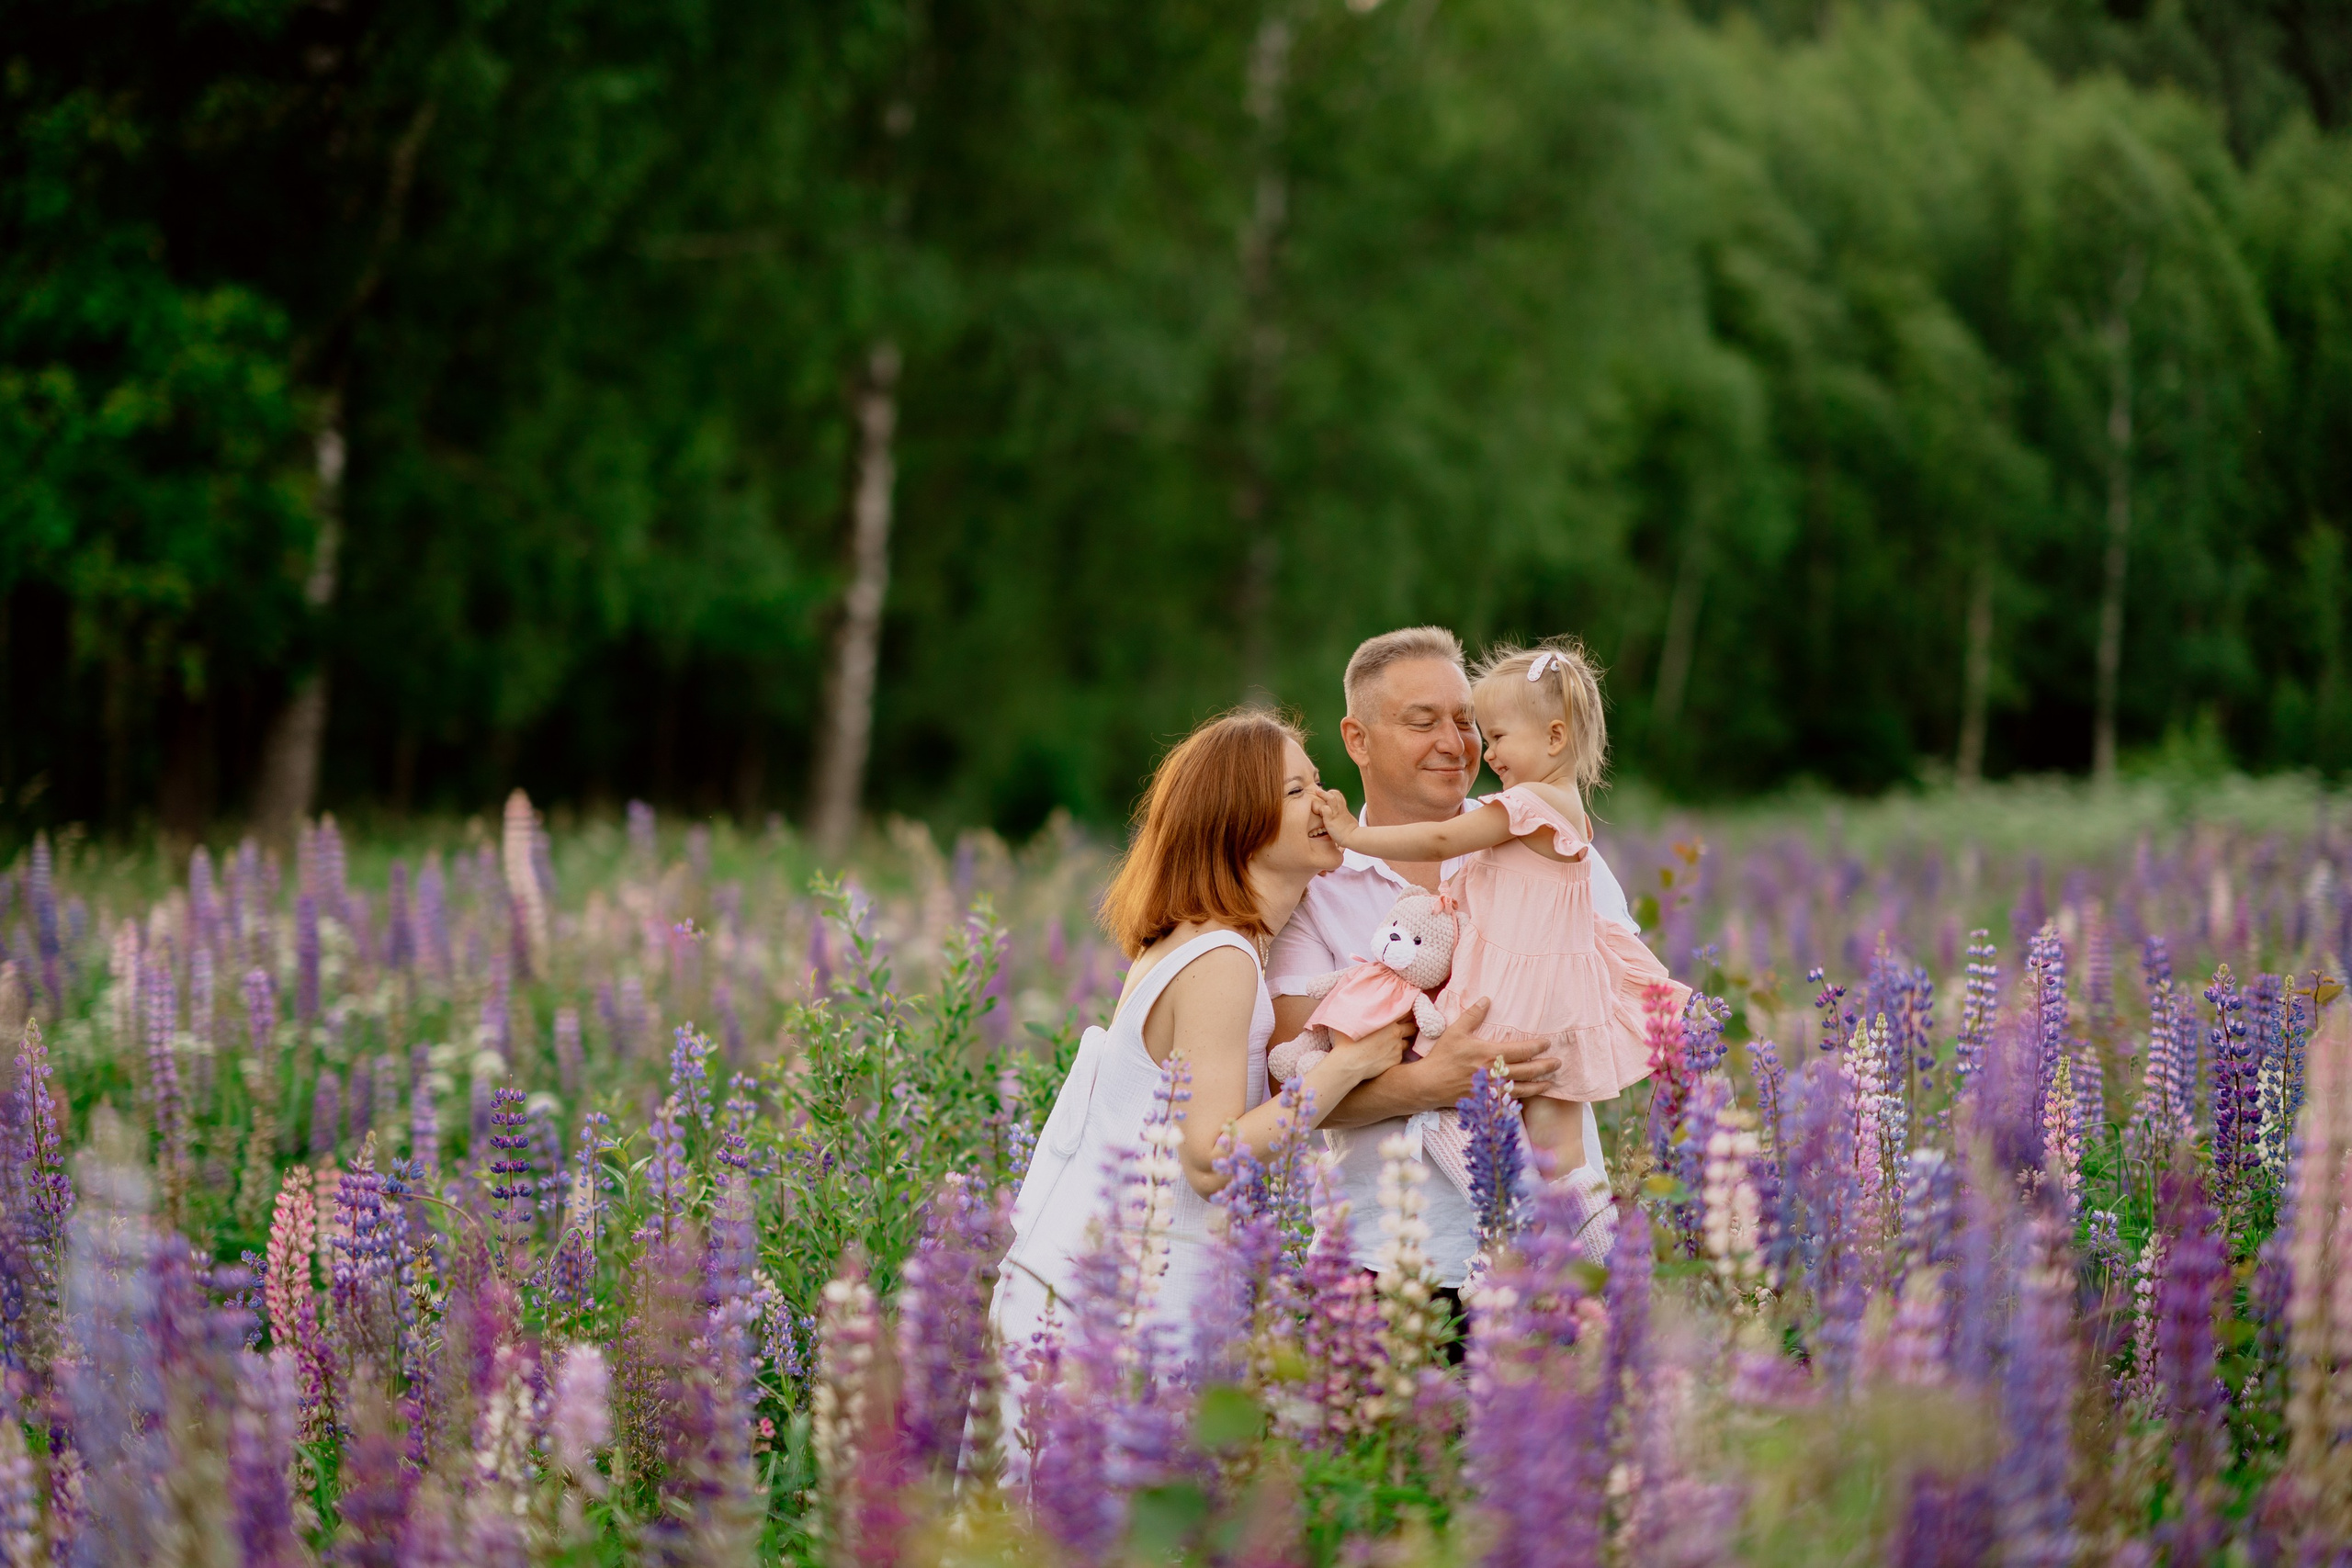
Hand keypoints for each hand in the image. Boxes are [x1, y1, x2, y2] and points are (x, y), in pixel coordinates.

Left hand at [1312, 787, 1361, 846]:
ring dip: (1323, 795)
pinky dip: (1321, 808)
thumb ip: (1344, 818)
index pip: (1339, 796)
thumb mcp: (1349, 821)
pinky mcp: (1330, 819)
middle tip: (1319, 792)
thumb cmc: (1351, 833)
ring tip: (1317, 793)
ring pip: (1330, 798)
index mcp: (1344, 810)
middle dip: (1327, 792)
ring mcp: (1335, 813)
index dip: (1333, 794)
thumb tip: (1342, 820)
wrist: (1352, 838)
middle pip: (1335, 793)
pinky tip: (1319, 812)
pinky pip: (1325, 809)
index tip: (1327, 796)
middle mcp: (1340, 809)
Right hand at [1322, 1017, 1409, 1084]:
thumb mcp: (1354, 1019)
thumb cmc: (1348, 1040)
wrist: (1349, 1064)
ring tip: (1391, 1042)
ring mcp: (1398, 1048)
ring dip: (1402, 1041)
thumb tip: (1360, 1003)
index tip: (1401, 1013)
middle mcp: (1397, 1033)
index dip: (1405, 1012)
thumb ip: (1364, 1011)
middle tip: (1400, 1027)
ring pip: (1407, 1042)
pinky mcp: (1396, 1060)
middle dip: (1408, 1027)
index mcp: (1389, 1021)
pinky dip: (1395, 1053)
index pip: (1407, 1012)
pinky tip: (1385, 1053)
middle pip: (1412, 1027)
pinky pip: (1400, 1054)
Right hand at [1412, 999, 1557, 1104]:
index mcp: (1489, 1054)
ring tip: (1551, 1081)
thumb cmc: (1442, 1056)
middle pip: (1527, 1070)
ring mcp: (1491, 1088)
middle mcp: (1494, 1072)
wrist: (1429, 1084)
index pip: (1521, 1050)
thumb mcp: (1455, 1031)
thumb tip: (1487, 999)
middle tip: (1558, 1063)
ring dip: (1539, 1084)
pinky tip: (1530, 1094)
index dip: (1537, 1047)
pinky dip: (1523, 1097)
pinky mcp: (1486, 1100)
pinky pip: (1510, 1099)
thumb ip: (1473, 1015)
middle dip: (1545, 1066)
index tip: (1547, 1043)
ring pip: (1522, 1088)